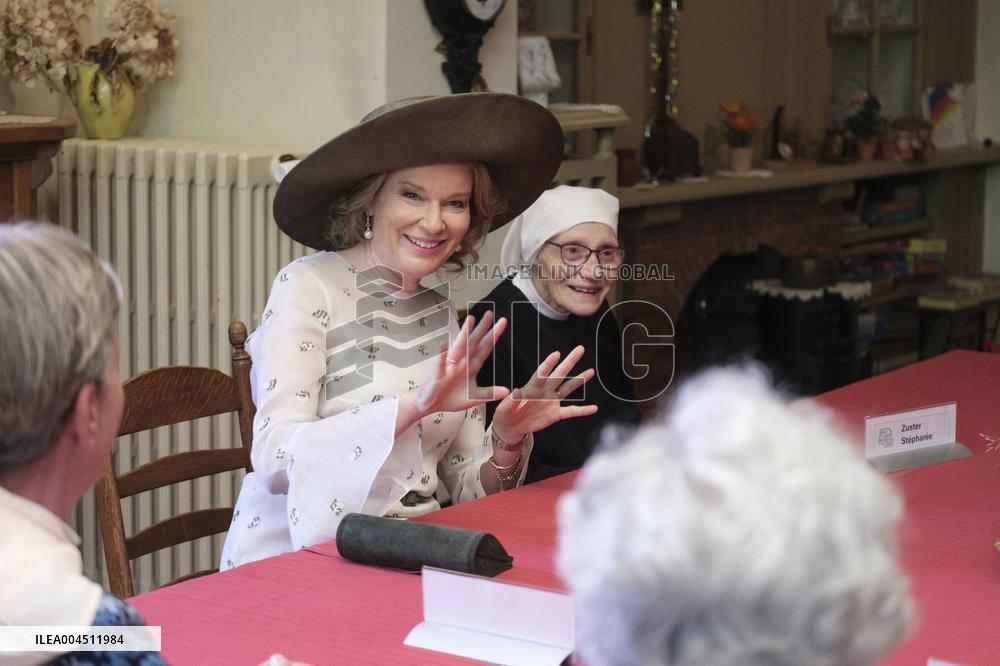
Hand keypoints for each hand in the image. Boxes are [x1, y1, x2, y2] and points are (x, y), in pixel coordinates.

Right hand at [396, 311, 509, 435]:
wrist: (430, 404)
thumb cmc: (450, 397)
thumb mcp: (474, 398)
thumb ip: (489, 393)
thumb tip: (507, 391)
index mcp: (471, 367)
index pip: (485, 348)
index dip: (493, 336)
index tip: (502, 323)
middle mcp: (461, 363)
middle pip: (473, 343)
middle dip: (482, 328)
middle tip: (489, 314)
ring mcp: (449, 368)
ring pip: (459, 349)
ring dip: (464, 335)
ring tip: (470, 322)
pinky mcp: (438, 376)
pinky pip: (440, 364)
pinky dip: (442, 356)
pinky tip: (444, 345)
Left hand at [491, 345, 597, 443]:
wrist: (511, 427)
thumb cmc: (505, 414)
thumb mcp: (505, 408)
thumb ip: (511, 400)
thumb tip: (515, 392)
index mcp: (531, 388)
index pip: (541, 374)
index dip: (548, 365)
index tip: (556, 354)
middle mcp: (544, 391)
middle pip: (559, 374)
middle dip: (570, 361)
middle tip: (580, 349)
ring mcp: (551, 401)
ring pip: (568, 388)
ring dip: (579, 380)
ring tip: (591, 371)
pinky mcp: (555, 414)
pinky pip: (571, 411)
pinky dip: (582, 411)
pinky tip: (594, 408)